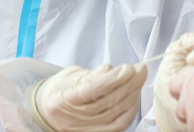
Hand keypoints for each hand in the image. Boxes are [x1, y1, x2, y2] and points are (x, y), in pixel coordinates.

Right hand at [29, 63, 146, 131]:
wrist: (52, 109)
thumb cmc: (65, 88)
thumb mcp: (74, 76)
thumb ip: (96, 75)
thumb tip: (122, 71)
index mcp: (61, 101)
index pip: (92, 91)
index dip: (114, 79)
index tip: (129, 68)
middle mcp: (71, 120)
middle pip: (107, 104)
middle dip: (129, 85)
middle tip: (141, 70)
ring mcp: (84, 131)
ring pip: (116, 116)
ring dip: (133, 96)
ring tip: (139, 80)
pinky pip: (119, 126)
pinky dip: (131, 110)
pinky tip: (135, 96)